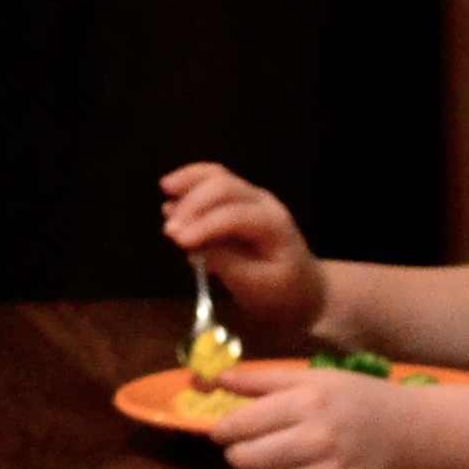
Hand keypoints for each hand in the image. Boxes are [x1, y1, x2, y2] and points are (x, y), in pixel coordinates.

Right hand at [156, 162, 325, 347]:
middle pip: (225, 187)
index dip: (203, 226)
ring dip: (190, 183)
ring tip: (165, 190)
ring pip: (219, 177)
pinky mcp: (240, 200)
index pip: (235, 216)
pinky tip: (170, 191)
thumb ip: (228, 265)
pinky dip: (192, 183)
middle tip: (169, 230)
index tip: (177, 241)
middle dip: (193, 205)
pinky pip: (216, 182)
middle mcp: (264, 203)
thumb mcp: (256, 288)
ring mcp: (253, 198)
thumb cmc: (281, 292)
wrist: (303, 288)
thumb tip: (196, 247)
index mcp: (274, 226)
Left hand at [208, 360, 432, 468]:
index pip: (244, 424)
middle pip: (247, 459)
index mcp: (310, 401)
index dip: (223, 430)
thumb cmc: (360, 399)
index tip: (220, 431)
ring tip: (264, 463)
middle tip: (241, 448)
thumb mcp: (317, 378)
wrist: (415, 433)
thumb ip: (265, 380)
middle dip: (237, 454)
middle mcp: (318, 438)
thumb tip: (218, 380)